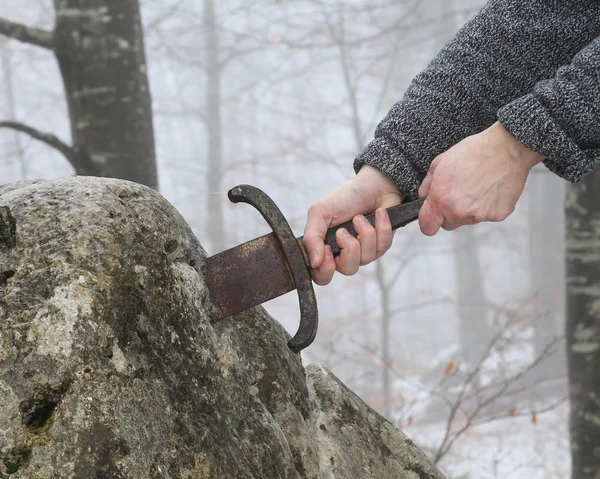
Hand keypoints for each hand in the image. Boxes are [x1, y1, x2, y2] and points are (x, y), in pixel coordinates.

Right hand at [303, 165, 402, 284]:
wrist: (372, 185)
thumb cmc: (344, 197)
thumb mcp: (320, 212)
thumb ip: (311, 237)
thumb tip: (313, 262)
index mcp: (324, 248)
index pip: (321, 275)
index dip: (325, 270)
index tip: (328, 251)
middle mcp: (344, 254)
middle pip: (347, 270)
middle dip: (349, 248)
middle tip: (344, 231)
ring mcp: (364, 252)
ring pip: (366, 258)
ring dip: (364, 233)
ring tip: (360, 217)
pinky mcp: (381, 246)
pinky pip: (383, 247)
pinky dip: (380, 227)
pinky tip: (378, 214)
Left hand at [418, 121, 541, 235]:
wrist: (507, 147)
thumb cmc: (474, 151)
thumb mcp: (441, 161)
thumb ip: (428, 183)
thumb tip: (423, 196)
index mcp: (441, 199)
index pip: (428, 227)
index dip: (429, 221)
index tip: (433, 215)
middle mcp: (459, 211)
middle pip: (448, 225)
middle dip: (449, 213)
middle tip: (459, 193)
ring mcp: (479, 215)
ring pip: (468, 220)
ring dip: (469, 209)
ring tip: (477, 186)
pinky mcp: (497, 215)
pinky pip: (486, 216)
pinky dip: (487, 206)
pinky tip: (490, 189)